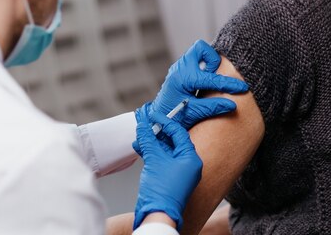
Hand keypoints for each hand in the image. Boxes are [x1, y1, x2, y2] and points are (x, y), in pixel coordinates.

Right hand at [132, 107, 202, 230]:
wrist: (158, 214)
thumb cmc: (162, 189)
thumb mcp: (154, 160)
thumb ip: (148, 140)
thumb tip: (143, 126)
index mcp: (191, 158)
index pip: (179, 133)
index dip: (165, 121)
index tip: (153, 114)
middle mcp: (188, 164)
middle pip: (173, 141)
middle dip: (157, 132)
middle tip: (146, 123)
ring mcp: (180, 172)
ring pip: (165, 151)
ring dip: (152, 143)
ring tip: (139, 137)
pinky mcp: (170, 178)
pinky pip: (162, 160)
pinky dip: (151, 153)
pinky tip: (140, 148)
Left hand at [149, 40, 248, 129]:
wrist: (156, 118)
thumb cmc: (172, 117)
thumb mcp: (194, 113)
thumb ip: (213, 107)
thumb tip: (233, 105)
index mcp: (184, 79)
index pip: (212, 78)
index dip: (230, 84)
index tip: (243, 88)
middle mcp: (180, 69)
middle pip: (201, 48)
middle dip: (212, 60)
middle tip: (214, 77)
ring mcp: (179, 68)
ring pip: (198, 52)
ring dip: (207, 63)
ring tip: (208, 81)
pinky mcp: (180, 70)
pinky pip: (195, 60)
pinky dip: (203, 67)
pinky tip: (204, 82)